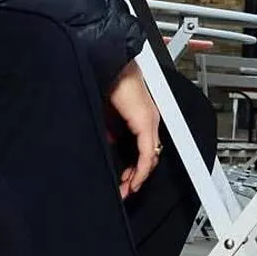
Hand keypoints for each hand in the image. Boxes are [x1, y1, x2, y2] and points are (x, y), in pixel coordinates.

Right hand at [109, 60, 160, 197]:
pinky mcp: (146, 122)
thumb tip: (110, 140)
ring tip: (128, 189)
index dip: (136, 168)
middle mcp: (149, 120)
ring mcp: (149, 121)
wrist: (110, 64)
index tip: (125, 181)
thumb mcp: (107, 112)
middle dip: (136, 177)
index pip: (144, 148)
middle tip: (125, 190)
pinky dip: (142, 169)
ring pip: (150, 157)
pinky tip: (134, 179)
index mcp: (141, 117)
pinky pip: (147, 153)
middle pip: (148, 156)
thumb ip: (111, 127)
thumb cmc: (109, 81)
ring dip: (139, 176)